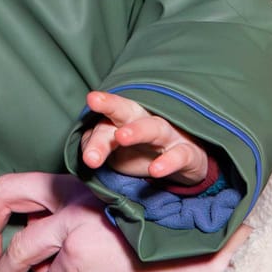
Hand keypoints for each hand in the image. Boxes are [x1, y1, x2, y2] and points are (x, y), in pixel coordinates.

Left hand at [0, 172, 234, 271]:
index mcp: (81, 182)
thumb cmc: (159, 244)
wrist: (194, 255)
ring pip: (19, 249)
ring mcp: (75, 222)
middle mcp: (74, 194)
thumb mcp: (109, 226)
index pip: (26, 182)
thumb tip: (41, 263)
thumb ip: (73, 234)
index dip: (3, 209)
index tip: (1, 237)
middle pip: (8, 192)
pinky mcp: (82, 255)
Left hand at [77, 90, 210, 186]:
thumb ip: (98, 147)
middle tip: (94, 100)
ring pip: (154, 128)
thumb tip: (87, 152)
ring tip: (120, 136)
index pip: (106, 122)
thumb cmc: (146, 151)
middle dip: (111, 105)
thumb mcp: (118, 151)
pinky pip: (179, 156)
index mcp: (127, 120)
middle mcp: (147, 122)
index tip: (83, 133)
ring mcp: (170, 136)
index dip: (93, 135)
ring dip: (137, 130)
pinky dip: (168, 162)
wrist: (187, 163)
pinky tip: (155, 170)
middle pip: (128, 110)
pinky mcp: (188, 154)